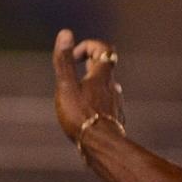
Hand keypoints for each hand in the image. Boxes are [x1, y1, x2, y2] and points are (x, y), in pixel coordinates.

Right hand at [52, 29, 125, 147]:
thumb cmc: (81, 116)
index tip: (74, 57)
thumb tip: (65, 33)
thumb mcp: (66, 86)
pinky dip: (97, 106)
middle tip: (72, 78)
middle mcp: (112, 87)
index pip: (104, 49)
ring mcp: (116, 104)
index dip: (89, 46)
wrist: (100, 147)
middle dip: (88, 67)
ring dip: (92, 88)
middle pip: (105, 69)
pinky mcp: (115, 121)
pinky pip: (108, 107)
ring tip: (77, 99)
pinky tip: (88, 117)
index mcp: (102, 76)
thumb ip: (65, 61)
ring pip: (106, 88)